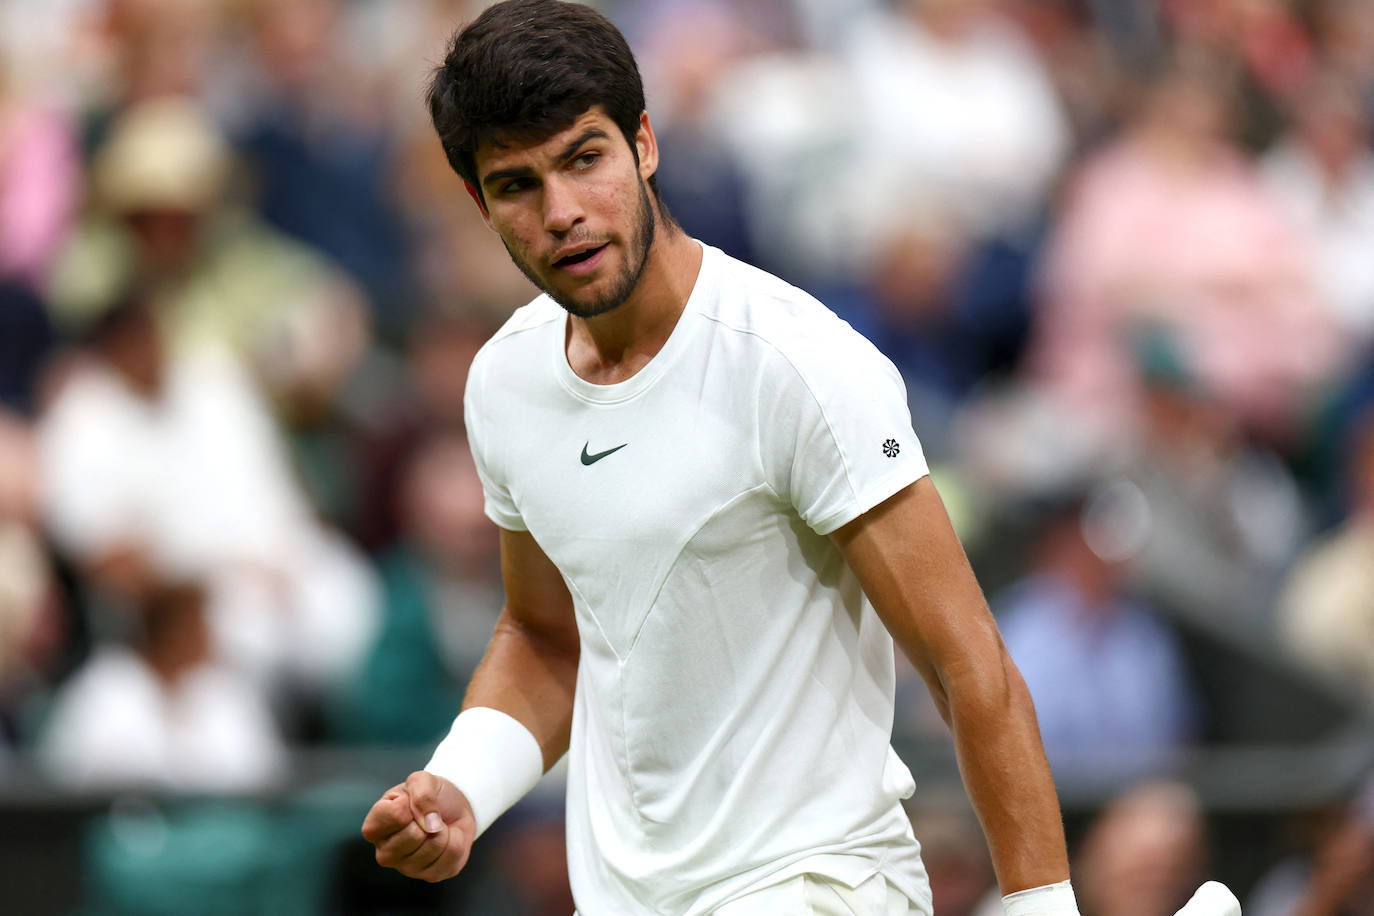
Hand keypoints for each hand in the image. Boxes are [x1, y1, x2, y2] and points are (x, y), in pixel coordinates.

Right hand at [361, 771, 477, 881]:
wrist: (453, 808)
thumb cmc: (429, 795)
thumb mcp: (422, 780)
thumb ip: (421, 794)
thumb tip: (429, 823)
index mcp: (374, 827)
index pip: (395, 815)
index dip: (410, 802)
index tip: (409, 801)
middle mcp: (385, 853)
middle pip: (414, 835)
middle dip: (428, 818)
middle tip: (426, 816)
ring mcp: (407, 868)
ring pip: (435, 845)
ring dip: (443, 829)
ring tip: (436, 826)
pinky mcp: (431, 876)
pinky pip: (452, 855)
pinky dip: (456, 839)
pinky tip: (446, 838)